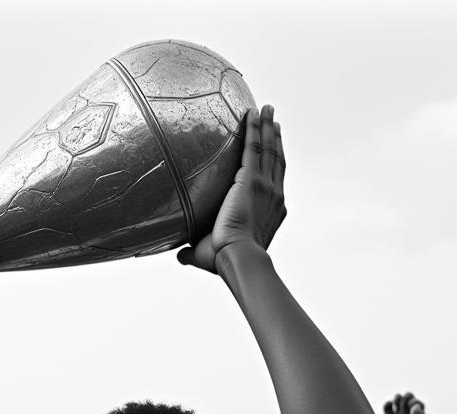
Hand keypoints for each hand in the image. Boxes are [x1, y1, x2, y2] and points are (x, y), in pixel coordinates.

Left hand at [177, 105, 285, 273]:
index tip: (274, 148)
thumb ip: (195, 252)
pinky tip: (252, 112)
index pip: (275, 180)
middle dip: (276, 137)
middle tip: (274, 120)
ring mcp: (264, 186)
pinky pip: (254, 147)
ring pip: (269, 149)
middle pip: (276, 158)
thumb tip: (181, 255)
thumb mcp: (210, 254)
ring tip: (267, 109)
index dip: (275, 162)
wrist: (238, 258)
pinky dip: (255, 128)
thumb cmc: (226, 262)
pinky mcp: (250, 179)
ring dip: (268, 126)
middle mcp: (273, 195)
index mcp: (272, 211)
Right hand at [383, 392, 433, 413]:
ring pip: (399, 405)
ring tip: (397, 399)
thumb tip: (415, 407)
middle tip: (404, 400)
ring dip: (398, 400)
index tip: (411, 407)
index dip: (415, 403)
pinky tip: (389, 404)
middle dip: (407, 400)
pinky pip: (389, 411)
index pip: (419, 406)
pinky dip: (388, 405)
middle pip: (409, 403)